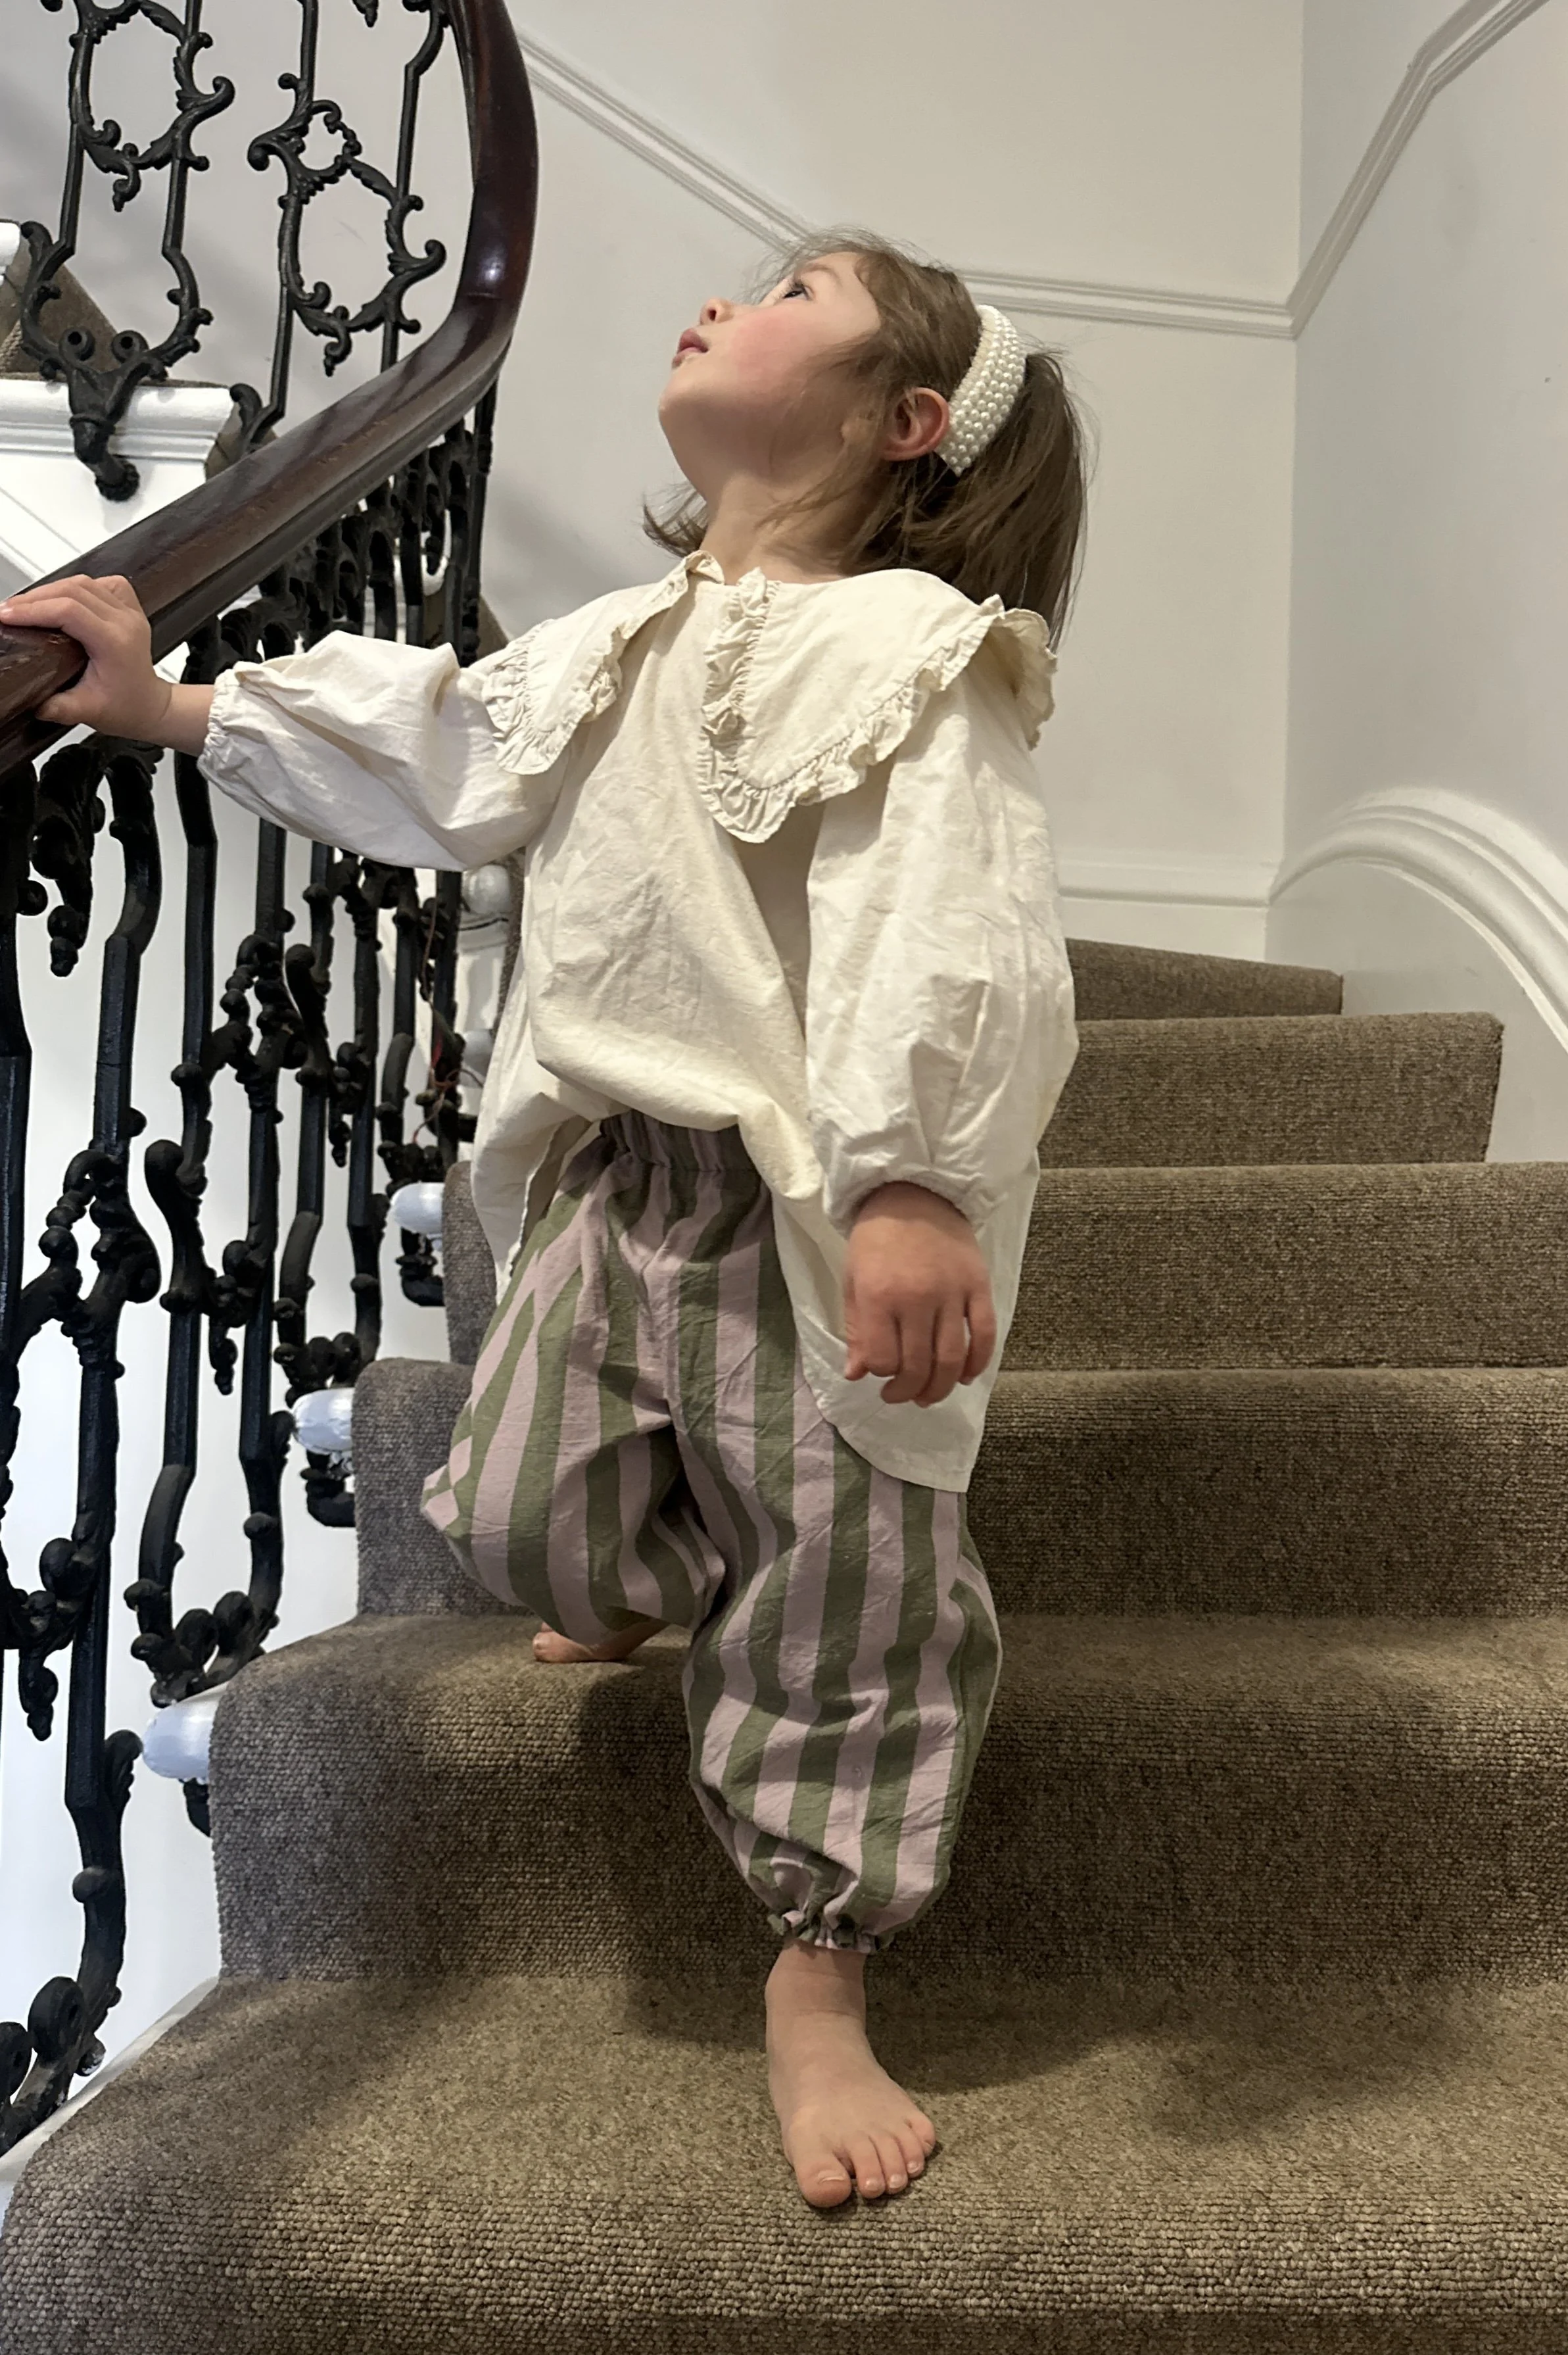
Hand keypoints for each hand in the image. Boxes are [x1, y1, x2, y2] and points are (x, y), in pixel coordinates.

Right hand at [0, 572, 172, 739]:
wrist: (151, 706)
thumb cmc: (126, 708)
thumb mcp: (87, 712)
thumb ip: (57, 707)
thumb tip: (30, 700)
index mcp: (116, 643)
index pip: (69, 611)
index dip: (33, 609)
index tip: (7, 615)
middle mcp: (126, 621)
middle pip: (73, 590)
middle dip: (34, 597)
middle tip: (8, 609)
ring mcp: (129, 611)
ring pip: (84, 582)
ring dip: (51, 589)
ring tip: (25, 604)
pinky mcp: (129, 607)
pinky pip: (100, 582)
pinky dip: (75, 586)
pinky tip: (60, 596)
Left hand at [843, 1181, 996, 1407]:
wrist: (915, 1193)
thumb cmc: (877, 1239)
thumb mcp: (853, 1281)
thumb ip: (856, 1330)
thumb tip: (856, 1375)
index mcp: (879, 1296)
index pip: (883, 1359)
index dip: (881, 1373)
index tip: (879, 1370)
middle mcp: (917, 1298)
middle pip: (918, 1365)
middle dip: (908, 1390)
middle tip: (902, 1396)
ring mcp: (952, 1293)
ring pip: (951, 1358)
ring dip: (941, 1387)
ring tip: (929, 1396)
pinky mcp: (979, 1287)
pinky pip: (984, 1335)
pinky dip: (977, 1362)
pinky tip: (966, 1376)